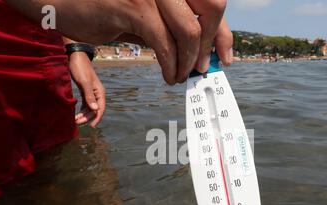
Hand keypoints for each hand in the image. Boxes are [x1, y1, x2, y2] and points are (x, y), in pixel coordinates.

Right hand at [4, 0, 233, 83]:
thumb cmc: (101, 6)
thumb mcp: (142, 12)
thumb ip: (167, 24)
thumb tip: (195, 50)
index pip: (212, 2)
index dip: (223, 32)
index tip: (225, 56)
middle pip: (212, 8)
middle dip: (209, 46)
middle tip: (199, 69)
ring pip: (189, 30)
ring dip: (188, 61)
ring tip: (180, 76)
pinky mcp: (134, 6)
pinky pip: (164, 42)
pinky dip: (171, 65)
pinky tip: (169, 76)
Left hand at [69, 52, 105, 127]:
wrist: (75, 57)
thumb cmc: (80, 68)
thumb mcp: (84, 82)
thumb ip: (89, 96)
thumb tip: (95, 110)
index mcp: (100, 92)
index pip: (100, 108)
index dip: (96, 118)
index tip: (91, 126)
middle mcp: (97, 94)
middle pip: (94, 109)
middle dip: (87, 117)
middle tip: (77, 123)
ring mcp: (91, 93)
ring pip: (89, 107)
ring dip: (83, 114)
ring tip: (75, 120)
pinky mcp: (85, 91)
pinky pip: (85, 104)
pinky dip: (81, 109)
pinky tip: (76, 113)